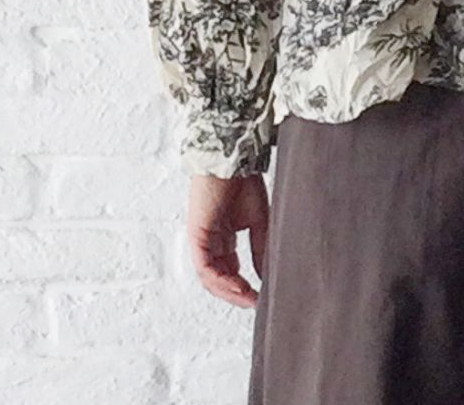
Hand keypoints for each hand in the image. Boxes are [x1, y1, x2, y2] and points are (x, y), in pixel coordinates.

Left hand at [187, 173, 269, 307]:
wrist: (235, 160)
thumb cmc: (245, 181)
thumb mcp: (259, 221)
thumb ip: (260, 248)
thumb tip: (266, 274)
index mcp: (225, 235)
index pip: (230, 269)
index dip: (244, 286)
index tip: (260, 298)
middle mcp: (211, 240)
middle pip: (218, 277)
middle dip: (236, 293)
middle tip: (255, 303)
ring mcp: (202, 239)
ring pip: (210, 276)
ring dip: (228, 291)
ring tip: (248, 299)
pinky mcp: (197, 236)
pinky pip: (205, 266)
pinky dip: (220, 280)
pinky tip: (237, 287)